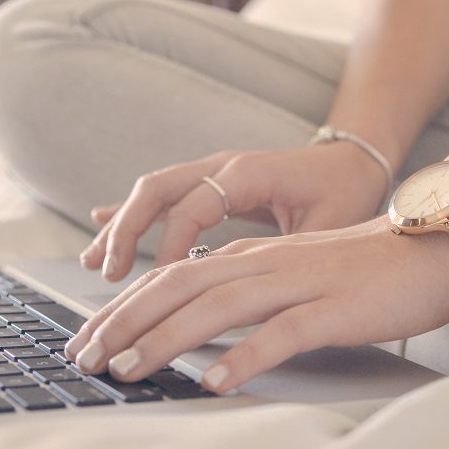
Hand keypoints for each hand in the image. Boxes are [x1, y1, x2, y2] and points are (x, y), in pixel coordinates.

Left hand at [66, 216, 448, 393]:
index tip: (85, 340)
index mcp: (250, 258)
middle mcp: (264, 264)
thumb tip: (194, 326)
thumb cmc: (362, 269)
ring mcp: (299, 283)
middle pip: (178, 288)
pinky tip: (215, 381)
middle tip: (84, 358)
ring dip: (165, 339)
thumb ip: (245, 292)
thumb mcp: (291, 275)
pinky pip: (282, 333)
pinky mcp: (334, 308)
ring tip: (128, 369)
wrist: (432, 246)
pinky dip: (244, 357)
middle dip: (123, 323)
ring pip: (217, 307)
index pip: (169, 278)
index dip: (121, 309)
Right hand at [80, 142, 391, 280]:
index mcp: (250, 172)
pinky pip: (162, 196)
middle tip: (107, 274)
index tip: (160, 284)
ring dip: (121, 226)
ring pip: (152, 192)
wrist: (354, 160)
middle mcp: (223, 165)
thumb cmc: (346, 192)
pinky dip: (132, 214)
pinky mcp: (210, 183)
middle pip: (157, 189)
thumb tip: (255, 288)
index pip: (194, 207)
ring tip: (94, 264)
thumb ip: (290, 250)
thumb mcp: (328, 224)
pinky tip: (101, 228)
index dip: (172, 245)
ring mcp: (212, 171)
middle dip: (126, 231)